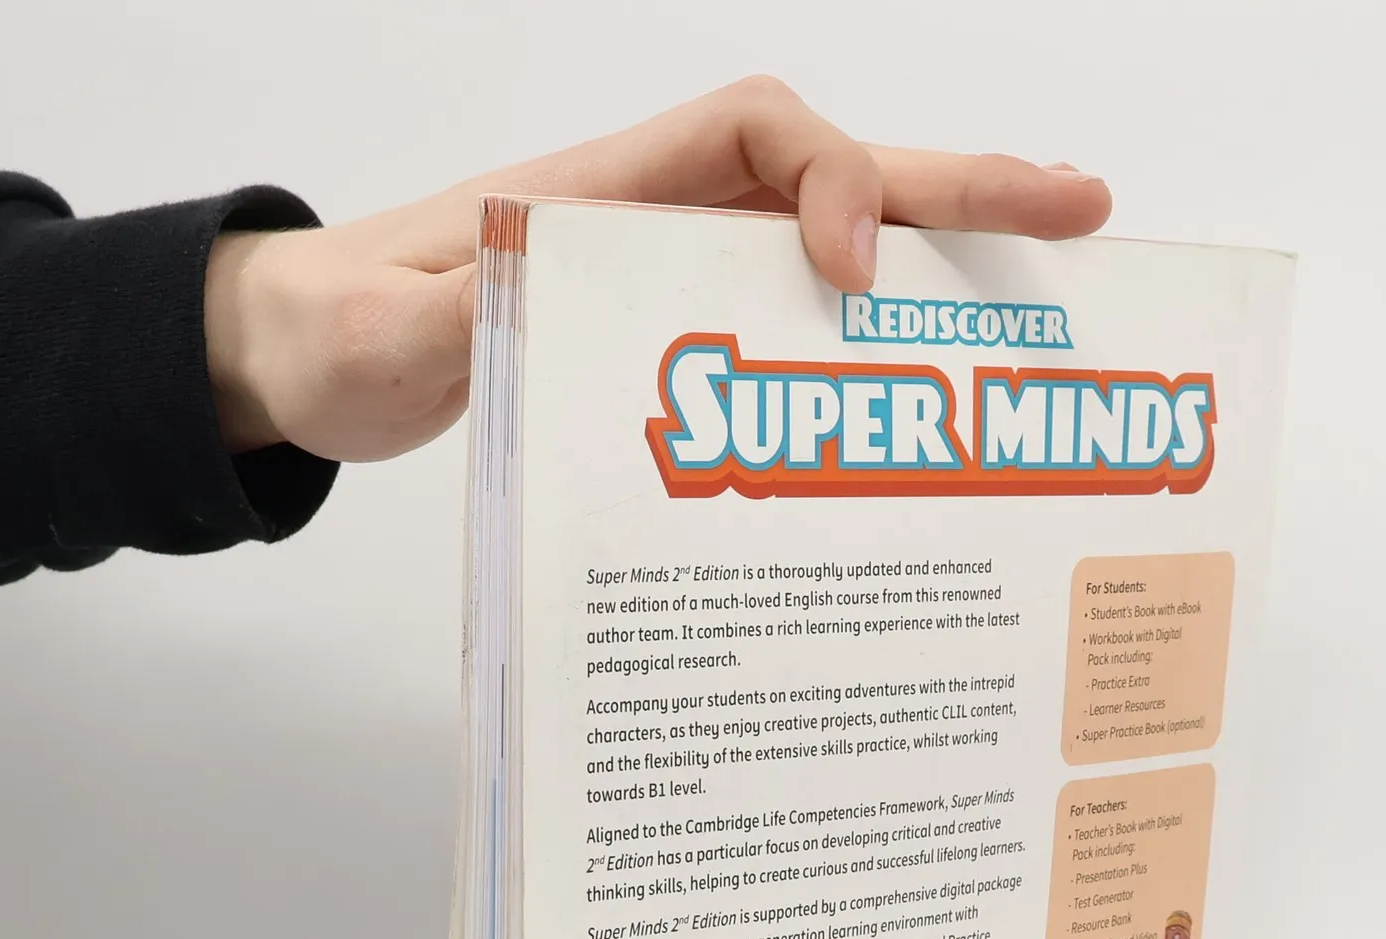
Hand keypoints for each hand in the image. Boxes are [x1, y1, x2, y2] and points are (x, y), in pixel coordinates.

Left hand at [204, 75, 1111, 461]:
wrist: (301, 353)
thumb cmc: (338, 331)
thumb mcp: (385, 337)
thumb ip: (460, 320)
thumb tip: (539, 301)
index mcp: (602, 189)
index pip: (755, 136)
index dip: (829, 182)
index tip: (854, 278)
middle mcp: (657, 210)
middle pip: (832, 172)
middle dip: (956, 186)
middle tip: (1084, 205)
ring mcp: (671, 267)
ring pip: (830, 237)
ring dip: (942, 246)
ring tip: (1054, 268)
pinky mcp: (673, 327)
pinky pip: (792, 307)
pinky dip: (876, 317)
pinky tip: (930, 354)